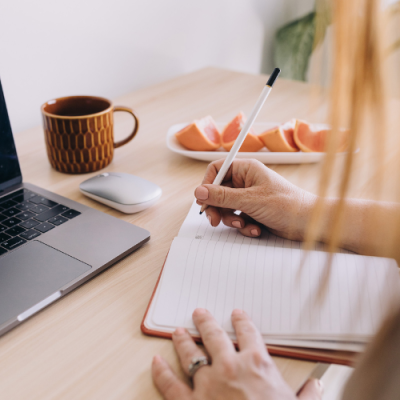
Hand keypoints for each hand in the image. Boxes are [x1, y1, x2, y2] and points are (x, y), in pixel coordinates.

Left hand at [152, 308, 322, 399]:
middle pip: (214, 335)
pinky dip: (160, 372)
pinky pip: (170, 385)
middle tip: (199, 313)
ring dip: (183, 340)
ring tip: (177, 331)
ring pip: (190, 353)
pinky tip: (155, 362)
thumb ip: (308, 394)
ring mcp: (207, 384)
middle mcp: (229, 366)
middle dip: (206, 322)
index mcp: (257, 364)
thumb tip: (317, 386)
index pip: (248, 333)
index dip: (242, 321)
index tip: (237, 314)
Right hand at [194, 159, 315, 239]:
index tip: (203, 200)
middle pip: (218, 191)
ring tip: (243, 224)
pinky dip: (243, 225)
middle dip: (217, 208)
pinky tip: (255, 229)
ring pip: (226, 207)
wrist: (308, 223)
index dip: (207, 184)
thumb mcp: (250, 200)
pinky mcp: (253, 211)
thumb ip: (222, 196)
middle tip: (214, 220)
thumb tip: (199, 191)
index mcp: (246, 170)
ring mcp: (249, 197)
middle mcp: (246, 181)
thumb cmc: (286, 204)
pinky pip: (238, 217)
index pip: (217, 169)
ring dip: (231, 219)